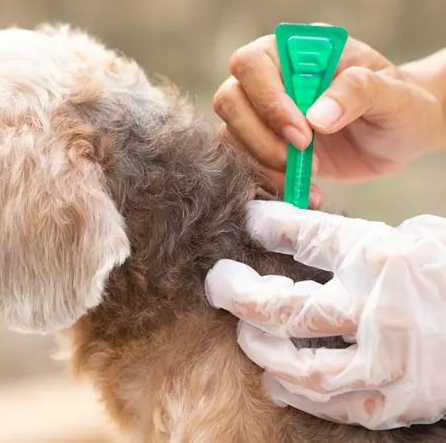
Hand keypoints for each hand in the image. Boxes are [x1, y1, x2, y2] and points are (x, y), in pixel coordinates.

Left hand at [205, 200, 445, 430]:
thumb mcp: (411, 238)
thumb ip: (354, 240)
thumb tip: (288, 232)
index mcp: (384, 256)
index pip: (306, 236)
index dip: (267, 227)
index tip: (247, 224)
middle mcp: (380, 308)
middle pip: (286, 306)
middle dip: (238, 293)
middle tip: (217, 283)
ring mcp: (389, 360)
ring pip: (302, 364)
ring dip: (261, 349)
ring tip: (244, 333)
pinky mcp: (399, 400)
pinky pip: (335, 403)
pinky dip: (298, 392)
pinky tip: (277, 379)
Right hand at [214, 32, 445, 207]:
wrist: (401, 134)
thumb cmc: (399, 104)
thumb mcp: (392, 94)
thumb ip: (357, 93)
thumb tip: (317, 116)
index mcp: (295, 51)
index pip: (253, 63)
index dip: (268, 100)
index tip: (302, 132)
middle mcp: (270, 78)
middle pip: (230, 99)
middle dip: (260, 135)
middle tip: (301, 155)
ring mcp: (263, 113)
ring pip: (230, 134)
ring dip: (263, 162)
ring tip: (309, 176)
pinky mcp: (265, 145)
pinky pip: (244, 162)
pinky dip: (268, 181)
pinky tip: (304, 191)